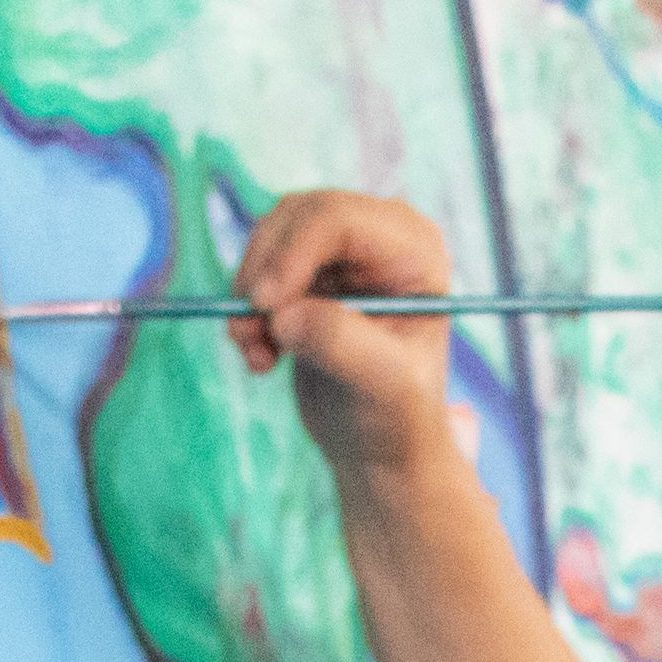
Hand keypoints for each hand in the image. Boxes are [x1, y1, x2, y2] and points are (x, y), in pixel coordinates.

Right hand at [228, 188, 463, 485]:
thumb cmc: (399, 417)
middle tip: (249, 334)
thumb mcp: (384, 385)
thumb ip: (341, 343)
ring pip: (269, 240)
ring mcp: (341, 252)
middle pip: (297, 216)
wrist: (381, 445)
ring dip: (249, 296)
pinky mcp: (308, 274)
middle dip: (264, 272)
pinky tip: (260, 358)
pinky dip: (247, 312)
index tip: (263, 306)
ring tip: (258, 356)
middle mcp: (379, 236)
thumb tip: (285, 316)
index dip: (292, 252)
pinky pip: (258, 270)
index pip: (339, 218)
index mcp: (415, 249)